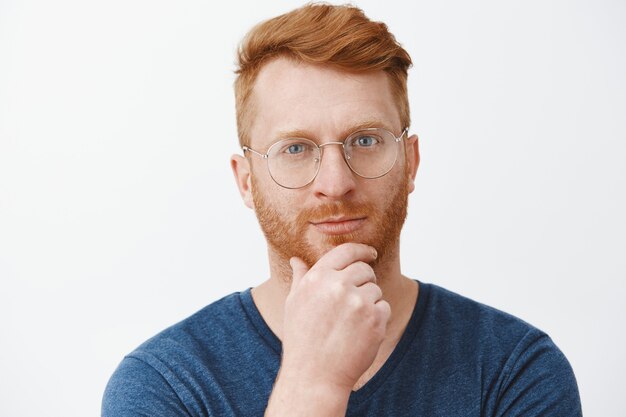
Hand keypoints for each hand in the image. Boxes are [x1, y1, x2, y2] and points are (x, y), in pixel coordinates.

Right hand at [280, 243, 390, 391]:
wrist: (315, 375)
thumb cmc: (301, 339)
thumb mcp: (294, 304)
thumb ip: (300, 278)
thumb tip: (296, 259)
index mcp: (318, 277)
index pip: (346, 251)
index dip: (362, 250)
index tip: (370, 253)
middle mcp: (338, 286)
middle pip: (365, 269)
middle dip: (364, 280)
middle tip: (354, 301)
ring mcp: (359, 303)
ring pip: (375, 289)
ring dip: (369, 302)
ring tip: (351, 323)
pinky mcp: (375, 320)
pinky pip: (384, 307)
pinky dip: (377, 318)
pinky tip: (360, 332)